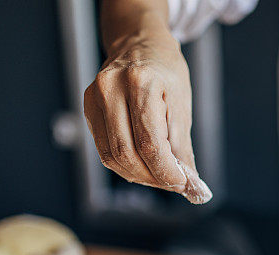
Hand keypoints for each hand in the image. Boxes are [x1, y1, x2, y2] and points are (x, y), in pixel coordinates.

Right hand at [83, 32, 211, 202]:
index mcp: (142, 82)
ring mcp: (95, 97)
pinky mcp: (88, 108)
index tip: (181, 183)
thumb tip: (190, 186)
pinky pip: (104, 149)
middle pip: (127, 153)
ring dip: (138, 175)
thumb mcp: (182, 105)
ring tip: (159, 175)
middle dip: (152, 177)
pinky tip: (142, 165)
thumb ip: (183, 148)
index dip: (165, 171)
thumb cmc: (165, 72)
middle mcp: (112, 88)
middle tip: (172, 183)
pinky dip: (125, 165)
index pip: (150, 143)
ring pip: (112, 156)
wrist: (139, 43)